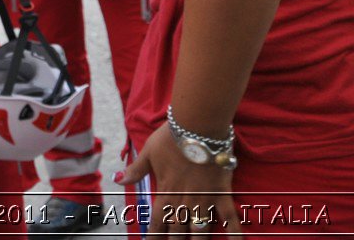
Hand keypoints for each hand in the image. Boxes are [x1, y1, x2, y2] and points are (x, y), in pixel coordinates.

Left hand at [118, 123, 241, 236]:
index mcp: (165, 191)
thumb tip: (118, 179)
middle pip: (178, 228)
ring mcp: (203, 197)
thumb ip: (136, 169)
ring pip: (199, 228)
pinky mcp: (221, 192)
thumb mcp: (149, 151)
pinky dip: (235, 232)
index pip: (157, 220)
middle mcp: (184, 199)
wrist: (196, 125)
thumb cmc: (171, 137)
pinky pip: (229, 216)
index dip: (154, 235)